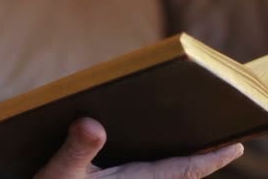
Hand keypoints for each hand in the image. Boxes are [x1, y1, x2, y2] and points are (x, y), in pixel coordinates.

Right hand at [34, 117, 243, 178]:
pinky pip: (141, 170)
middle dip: (199, 154)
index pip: (183, 170)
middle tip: (219, 134)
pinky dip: (151, 157)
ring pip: (159, 171)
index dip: (211, 159)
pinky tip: (136, 140)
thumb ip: (76, 149)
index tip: (236, 146)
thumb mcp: (59, 173)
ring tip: (184, 133)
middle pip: (177, 169)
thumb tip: (91, 122)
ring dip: (176, 155)